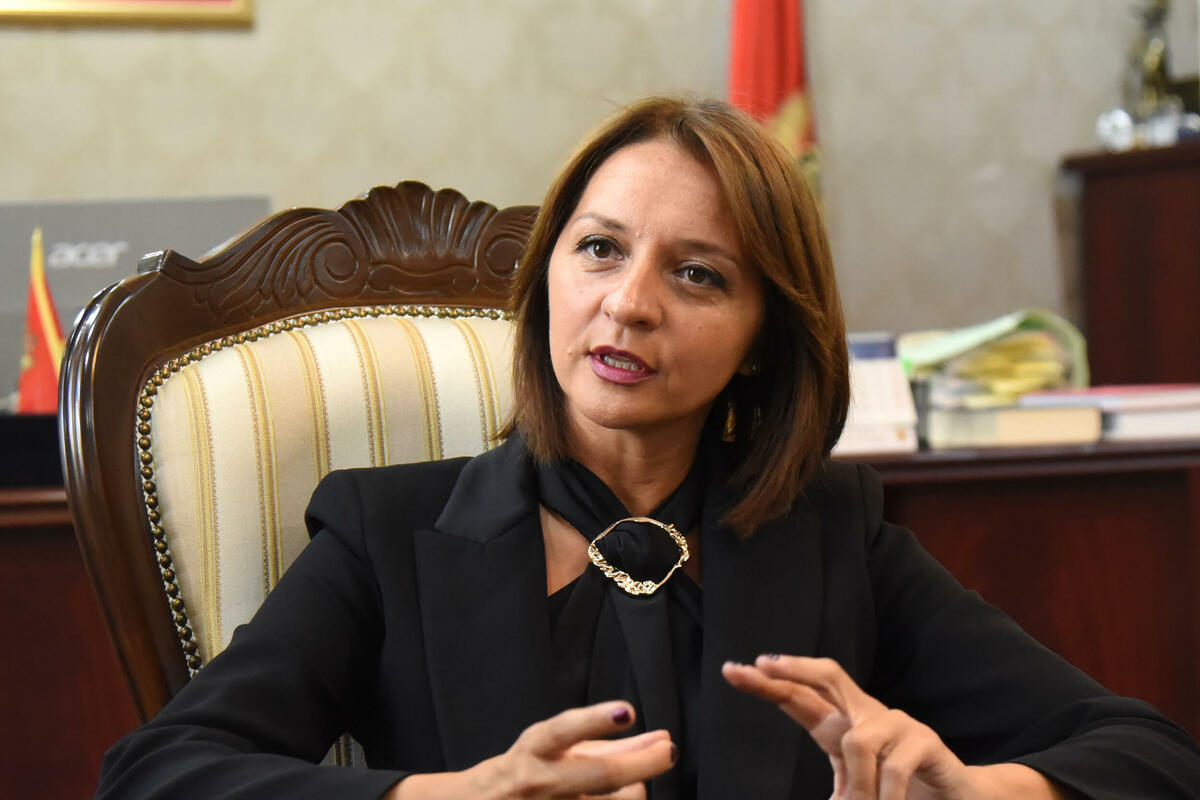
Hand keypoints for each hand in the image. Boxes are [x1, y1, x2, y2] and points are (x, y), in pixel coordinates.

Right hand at [390, 700, 674, 799]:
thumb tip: (657, 739)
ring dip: (634, 793)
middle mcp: (535, 784)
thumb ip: (602, 744)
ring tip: (638, 786)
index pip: (563, 732)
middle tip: (667, 751)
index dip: (595, 720)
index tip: (626, 712)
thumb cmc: (520, 776)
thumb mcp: (551, 750)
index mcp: (533, 754)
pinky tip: (623, 799)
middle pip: (598, 775)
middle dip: (640, 764)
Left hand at [722, 655, 972, 799]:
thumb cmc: (902, 792)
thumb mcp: (857, 790)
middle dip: (793, 669)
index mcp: (845, 724)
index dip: (769, 683)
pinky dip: (886, 796)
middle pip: (828, 676)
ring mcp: (898, 723)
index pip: (802, 695)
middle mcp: (868, 714)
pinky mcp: (926, 741)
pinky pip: (893, 766)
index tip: (732, 670)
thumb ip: (838, 791)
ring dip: (856, 785)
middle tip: (761, 667)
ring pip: (857, 740)